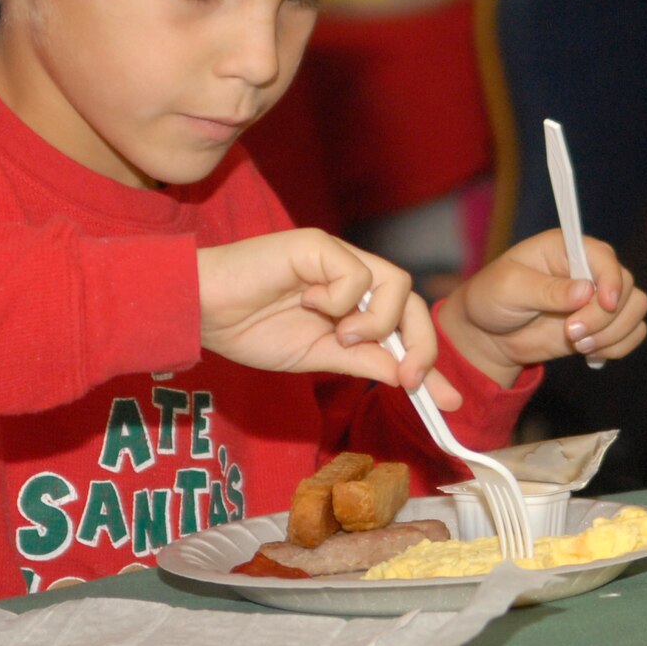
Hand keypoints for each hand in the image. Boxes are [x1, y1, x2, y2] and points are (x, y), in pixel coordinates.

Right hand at [196, 229, 452, 405]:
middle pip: (413, 301)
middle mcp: (353, 274)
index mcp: (355, 302)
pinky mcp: (319, 244)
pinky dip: (338, 299)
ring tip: (339, 335)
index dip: (428, 358)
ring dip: (376, 322)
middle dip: (421, 344)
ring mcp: (337, 257)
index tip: (446, 401)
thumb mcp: (319, 358)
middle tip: (408, 377)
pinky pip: (356, 274)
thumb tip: (411, 379)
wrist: (200, 312)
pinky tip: (306, 303)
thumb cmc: (250, 330)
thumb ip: (364, 361)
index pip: (406, 324)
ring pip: (396, 284)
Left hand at [437, 230, 646, 385]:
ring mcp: (597, 299)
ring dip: (613, 334)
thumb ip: (546, 290)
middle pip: (626, 287)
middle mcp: (589, 270)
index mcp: (567, 248)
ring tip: (579, 346)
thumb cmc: (492, 298)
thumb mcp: (510, 288)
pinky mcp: (601, 325)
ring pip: (635, 311)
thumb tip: (585, 290)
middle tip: (572, 334)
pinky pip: (632, 333)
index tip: (604, 303)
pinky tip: (590, 353)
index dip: (611, 279)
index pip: (605, 257)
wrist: (489, 335)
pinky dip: (618, 347)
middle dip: (604, 317)